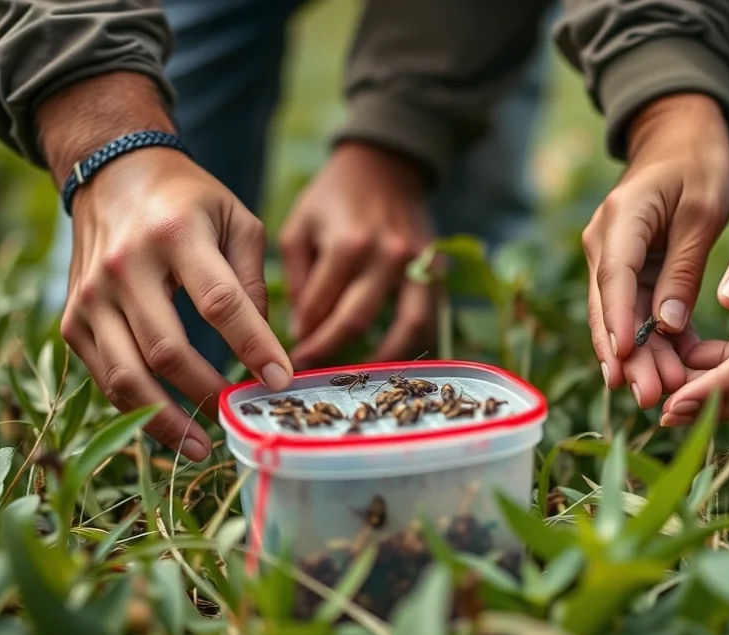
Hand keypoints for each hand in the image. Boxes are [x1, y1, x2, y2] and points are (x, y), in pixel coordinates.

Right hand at [59, 149, 293, 459]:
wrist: (112, 173)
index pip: (220, 303)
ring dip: (166, 420)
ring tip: (202, 446)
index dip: (253, 346)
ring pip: (127, 376)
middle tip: (241, 415)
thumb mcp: (237, 220)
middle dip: (209, 393)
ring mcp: (92, 296)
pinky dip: (136, 408)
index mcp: (176, 235)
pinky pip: (104, 377)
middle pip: (168, 351)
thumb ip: (253, 280)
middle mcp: (125, 266)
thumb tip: (264, 348)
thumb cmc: (189, 201)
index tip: (281, 380)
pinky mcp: (73, 319)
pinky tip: (168, 425)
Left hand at [280, 142, 435, 366]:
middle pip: (357, 321)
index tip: (290, 353)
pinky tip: (394, 357)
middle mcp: (387, 254)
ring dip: (382, 359)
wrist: (385, 165)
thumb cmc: (333, 197)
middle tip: (313, 370)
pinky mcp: (438, 268)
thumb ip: (297, 279)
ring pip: (407, 328)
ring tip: (360, 376)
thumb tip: (303, 329)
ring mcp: (419, 262)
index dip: (302, 335)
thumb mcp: (299, 226)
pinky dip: (414, 343)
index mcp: (348, 242)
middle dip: (330, 352)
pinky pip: (431, 318)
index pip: (319, 306)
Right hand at [584, 94, 728, 407]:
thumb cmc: (698, 165)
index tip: (625, 362)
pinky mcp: (627, 269)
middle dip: (626, 356)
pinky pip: (633, 310)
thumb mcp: (703, 210)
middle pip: (609, 307)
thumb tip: (666, 326)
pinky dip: (650, 341)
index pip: (615, 278)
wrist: (679, 137)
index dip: (618, 323)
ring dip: (637, 357)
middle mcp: (605, 241)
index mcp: (623, 218)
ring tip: (657, 397)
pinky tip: (669, 374)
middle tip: (649, 398)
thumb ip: (684, 269)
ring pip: (618, 316)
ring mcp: (611, 257)